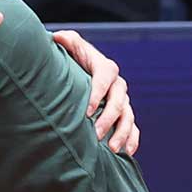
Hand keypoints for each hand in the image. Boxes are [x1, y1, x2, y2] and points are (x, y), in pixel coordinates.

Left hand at [51, 30, 138, 155]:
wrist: (78, 71)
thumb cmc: (71, 58)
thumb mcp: (68, 45)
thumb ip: (68, 41)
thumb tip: (58, 37)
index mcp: (105, 67)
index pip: (104, 78)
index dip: (98, 94)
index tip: (87, 111)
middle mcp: (117, 85)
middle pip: (119, 102)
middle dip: (108, 119)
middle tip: (96, 134)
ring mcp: (122, 101)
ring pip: (128, 117)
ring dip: (122, 133)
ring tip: (112, 148)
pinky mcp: (124, 115)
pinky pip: (133, 128)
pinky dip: (132, 140)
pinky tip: (127, 154)